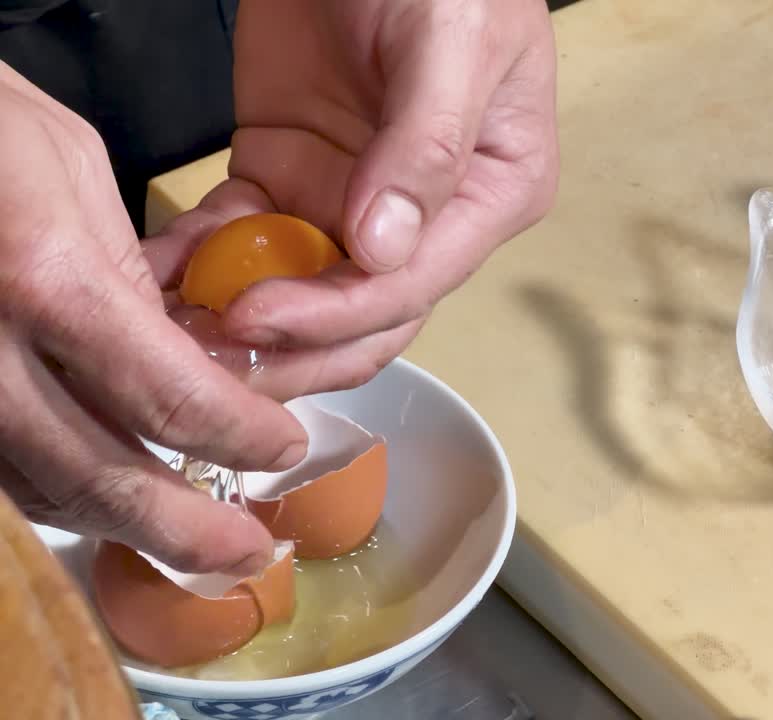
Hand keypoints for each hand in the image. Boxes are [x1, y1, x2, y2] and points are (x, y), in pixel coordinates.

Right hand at [0, 64, 305, 574]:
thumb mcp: (74, 171)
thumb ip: (130, 275)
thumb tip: (185, 351)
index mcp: (46, 281)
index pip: (172, 400)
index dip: (240, 438)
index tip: (283, 447)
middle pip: (100, 477)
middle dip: (186, 530)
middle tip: (248, 555)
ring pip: (39, 492)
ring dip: (122, 528)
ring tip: (190, 546)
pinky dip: (56, 495)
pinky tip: (104, 504)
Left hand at [144, 0, 559, 398]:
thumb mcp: (452, 43)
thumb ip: (426, 144)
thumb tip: (385, 247)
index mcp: (487, 194)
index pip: (414, 282)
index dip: (338, 313)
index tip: (261, 317)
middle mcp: (426, 217)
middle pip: (363, 316)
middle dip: (292, 349)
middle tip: (212, 364)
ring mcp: (354, 203)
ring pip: (300, 293)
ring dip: (241, 323)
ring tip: (174, 335)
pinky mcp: (289, 177)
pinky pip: (242, 238)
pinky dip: (201, 264)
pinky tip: (159, 280)